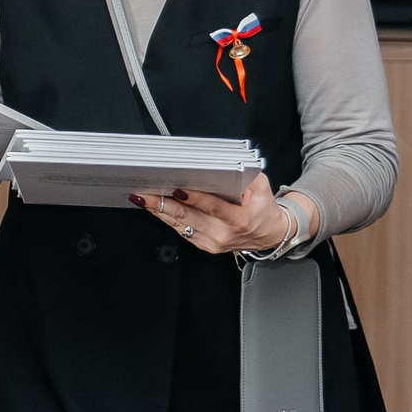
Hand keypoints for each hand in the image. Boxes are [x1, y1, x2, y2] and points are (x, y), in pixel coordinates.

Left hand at [130, 174, 307, 255]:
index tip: (176, 189)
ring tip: (142, 198)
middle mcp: (223, 234)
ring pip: (180, 225)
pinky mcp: (205, 246)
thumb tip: (222, 164)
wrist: (269, 234)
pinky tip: (154, 208)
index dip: (193, 198)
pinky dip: (166, 218)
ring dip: (159, 211)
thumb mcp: (261, 186)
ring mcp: (213, 242)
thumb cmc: (263, 207)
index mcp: (239, 219)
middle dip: (163, 204)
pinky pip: (181, 231)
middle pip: (188, 218)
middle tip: (144, 194)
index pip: (212, 207)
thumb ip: (245, 175)